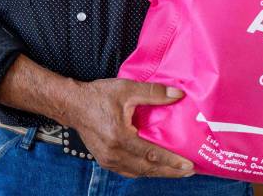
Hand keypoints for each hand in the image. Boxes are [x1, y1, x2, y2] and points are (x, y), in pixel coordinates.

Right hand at [66, 78, 195, 178]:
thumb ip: (153, 92)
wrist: (72, 105)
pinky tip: (155, 168)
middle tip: (190, 171)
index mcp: (119, 137)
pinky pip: (129, 171)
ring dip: (158, 173)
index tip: (188, 165)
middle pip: (147, 168)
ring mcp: (108, 160)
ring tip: (176, 171)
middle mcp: (113, 153)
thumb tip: (177, 95)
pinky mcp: (105, 161)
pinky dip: (144, 171)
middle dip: (170, 171)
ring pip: (138, 172)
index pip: (151, 154)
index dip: (171, 161)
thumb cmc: (98, 96)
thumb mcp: (126, 89)